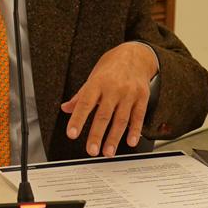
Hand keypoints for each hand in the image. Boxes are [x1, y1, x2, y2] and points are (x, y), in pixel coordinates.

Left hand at [61, 42, 156, 157]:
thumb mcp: (93, 76)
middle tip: (91, 150)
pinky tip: (131, 141)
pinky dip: (135, 130)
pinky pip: (138, 116)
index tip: (72, 133)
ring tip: (108, 152)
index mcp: (97, 83)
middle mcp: (113, 88)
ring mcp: (129, 93)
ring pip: (121, 119)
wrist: (136, 54)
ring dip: (114, 138)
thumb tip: (66, 108)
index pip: (85, 103)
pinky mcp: (142, 97)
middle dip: (97, 135)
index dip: (78, 119)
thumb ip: (80, 95)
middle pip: (104, 115)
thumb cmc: (112, 66)